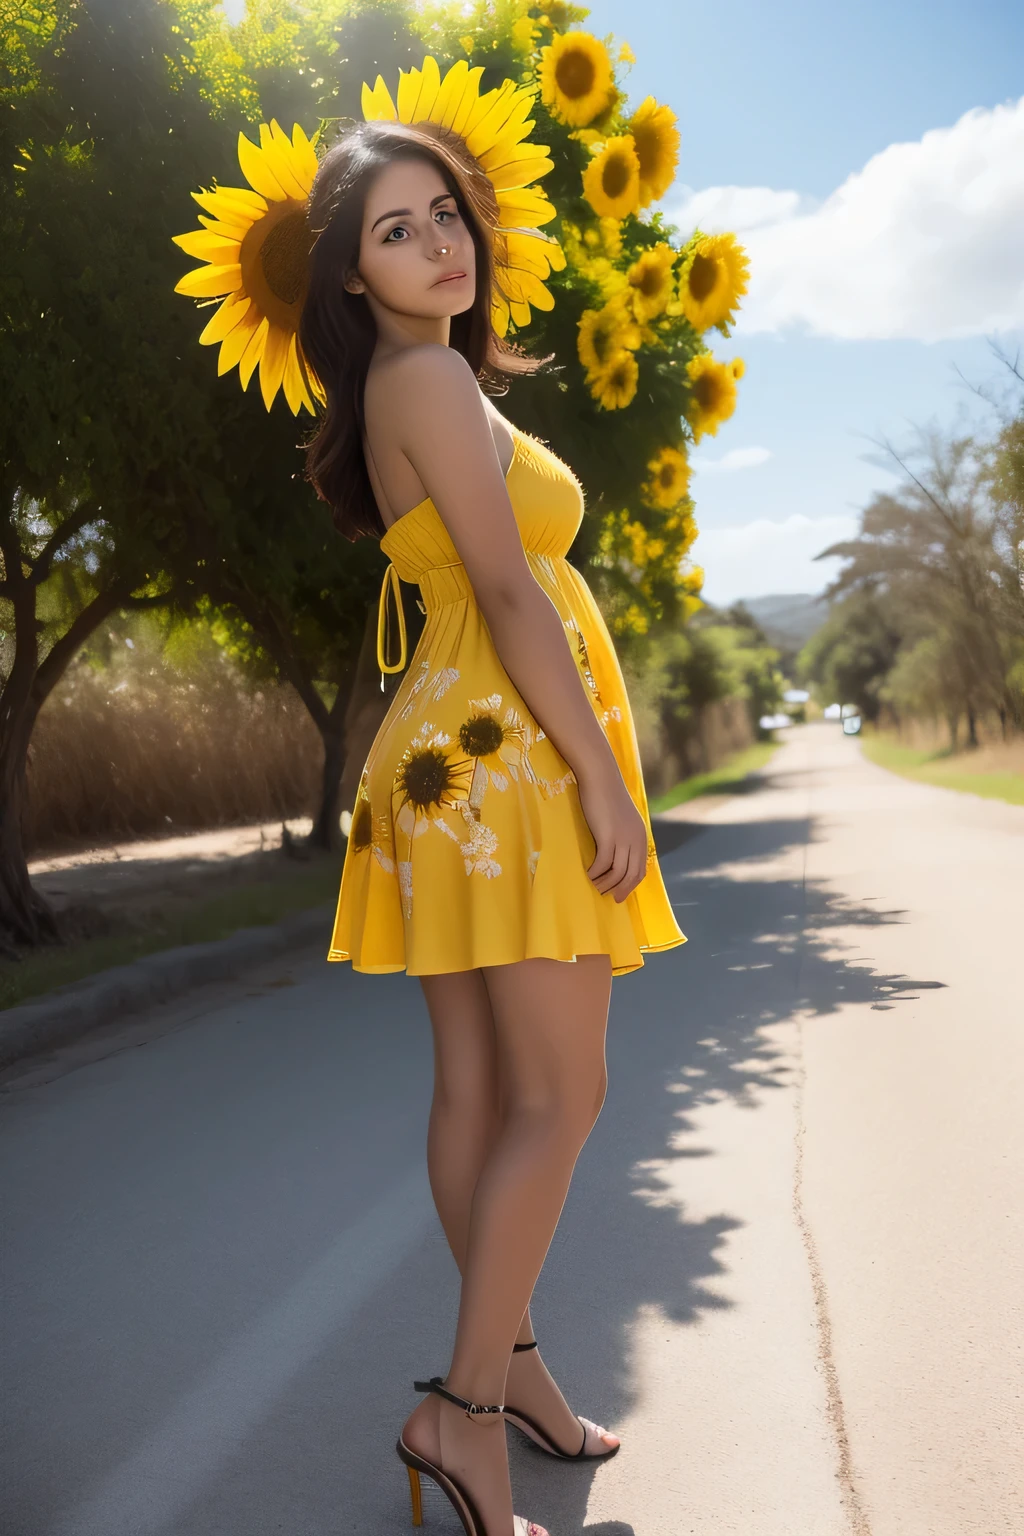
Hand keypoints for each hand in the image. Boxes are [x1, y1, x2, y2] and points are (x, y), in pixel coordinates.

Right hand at [576, 763, 648, 902]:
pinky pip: (603, 864)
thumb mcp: (621, 817)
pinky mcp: (609, 836)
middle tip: (608, 897)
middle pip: (631, 875)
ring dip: (605, 883)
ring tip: (594, 887)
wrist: (601, 777)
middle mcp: (636, 840)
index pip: (640, 869)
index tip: (620, 894)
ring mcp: (623, 839)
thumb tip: (615, 851)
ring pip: (618, 873)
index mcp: (641, 837)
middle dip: (620, 889)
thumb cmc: (607, 795)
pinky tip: (587, 874)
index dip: (631, 885)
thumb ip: (623, 833)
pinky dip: (595, 873)